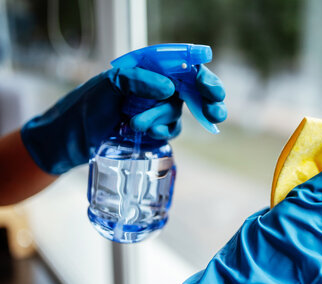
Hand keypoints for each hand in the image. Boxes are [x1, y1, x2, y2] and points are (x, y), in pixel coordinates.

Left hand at [20, 65, 225, 174]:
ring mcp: (153, 109)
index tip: (208, 87)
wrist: (69, 141)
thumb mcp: (108, 87)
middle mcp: (153, 88)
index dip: (201, 76)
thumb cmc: (85, 107)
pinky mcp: (152, 131)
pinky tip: (149, 134)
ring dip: (164, 119)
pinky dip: (163, 132)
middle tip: (216, 113)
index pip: (182, 67)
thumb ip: (138, 81)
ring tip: (136, 124)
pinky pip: (169, 130)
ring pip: (177, 113)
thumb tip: (169, 87)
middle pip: (190, 90)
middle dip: (205, 101)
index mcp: (145, 70)